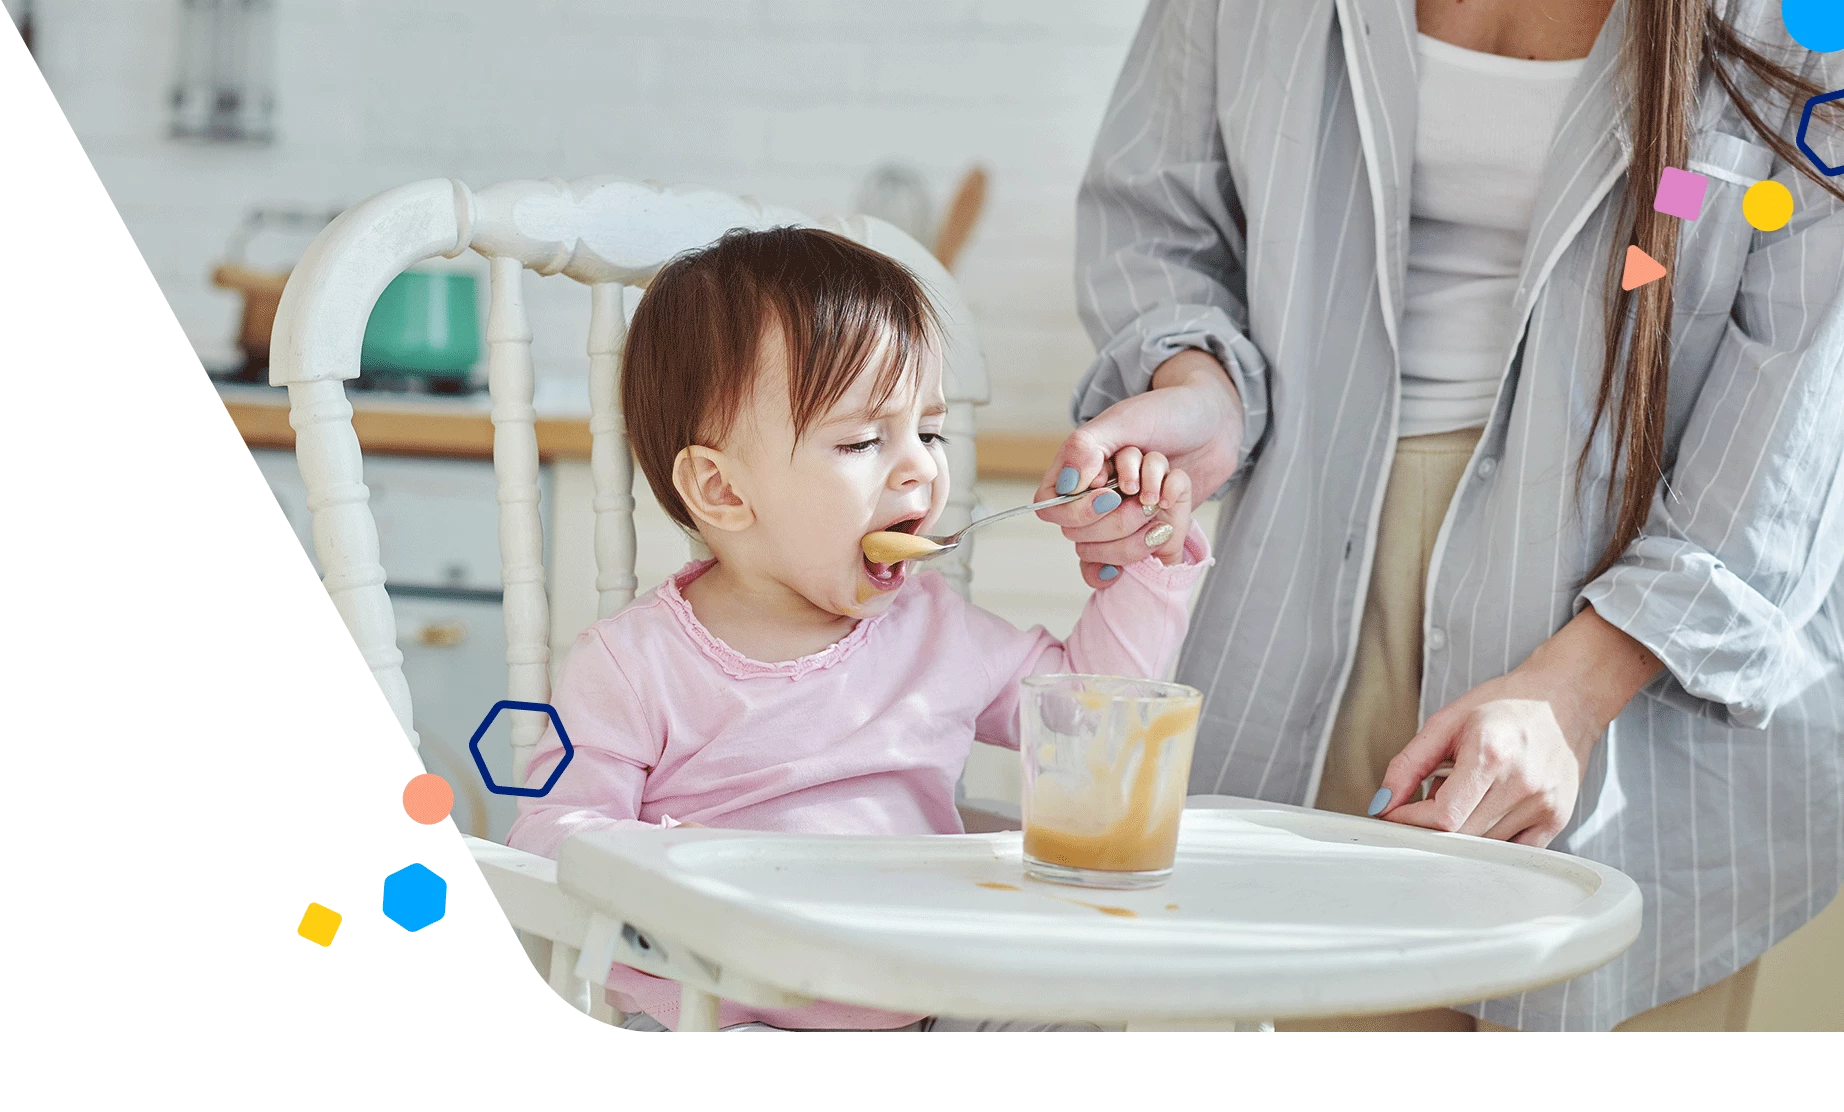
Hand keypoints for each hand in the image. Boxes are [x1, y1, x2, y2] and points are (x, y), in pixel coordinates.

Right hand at [1036, 350, 1242, 587]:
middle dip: (1118, 517)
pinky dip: (1159, 544)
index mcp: (1077, 472)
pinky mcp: (1150, 535)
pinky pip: (1145, 561)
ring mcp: (1122, 521)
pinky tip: (1168, 518)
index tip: (1109, 492)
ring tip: (1161, 496)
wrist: (1214, 424)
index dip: (1077, 511)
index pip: (1051, 510)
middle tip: (1144, 493)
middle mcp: (1094, 500)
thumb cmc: (1165, 413)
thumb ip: (1083, 448)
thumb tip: (1067, 485)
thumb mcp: (1122, 421)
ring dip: (1141, 523)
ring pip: (1110, 554)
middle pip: (1081, 538)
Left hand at [1374, 607, 1662, 846]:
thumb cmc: (1505, 705)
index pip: (1442, 817)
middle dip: (1429, 829)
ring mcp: (1544, 806)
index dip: (1409, 822)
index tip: (1392, 815)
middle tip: (1422, 806)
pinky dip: (1490, 844)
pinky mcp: (1558, 820)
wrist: (1566, 698)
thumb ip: (1409, 764)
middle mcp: (1522, 785)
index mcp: (1490, 755)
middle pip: (1461, 837)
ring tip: (1460, 799)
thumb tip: (1382, 804)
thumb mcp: (1447, 721)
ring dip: (1459, 834)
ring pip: (1484, 848)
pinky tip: (1484, 815)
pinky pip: (1513, 853)